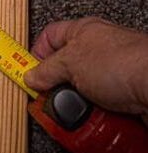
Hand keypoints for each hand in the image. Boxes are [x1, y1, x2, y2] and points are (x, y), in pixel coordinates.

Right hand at [24, 17, 147, 122]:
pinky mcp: (124, 97)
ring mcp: (112, 75)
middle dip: (56, 87)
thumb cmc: (123, 62)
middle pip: (64, 69)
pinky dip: (93, 118)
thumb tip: (31, 75)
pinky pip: (100, 109)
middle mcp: (98, 51)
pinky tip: (92, 121)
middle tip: (49, 98)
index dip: (35, 53)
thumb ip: (46, 69)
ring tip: (76, 112)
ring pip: (81, 92)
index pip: (49, 36)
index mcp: (82, 31)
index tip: (28, 72)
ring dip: (75, 106)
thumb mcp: (70, 63)